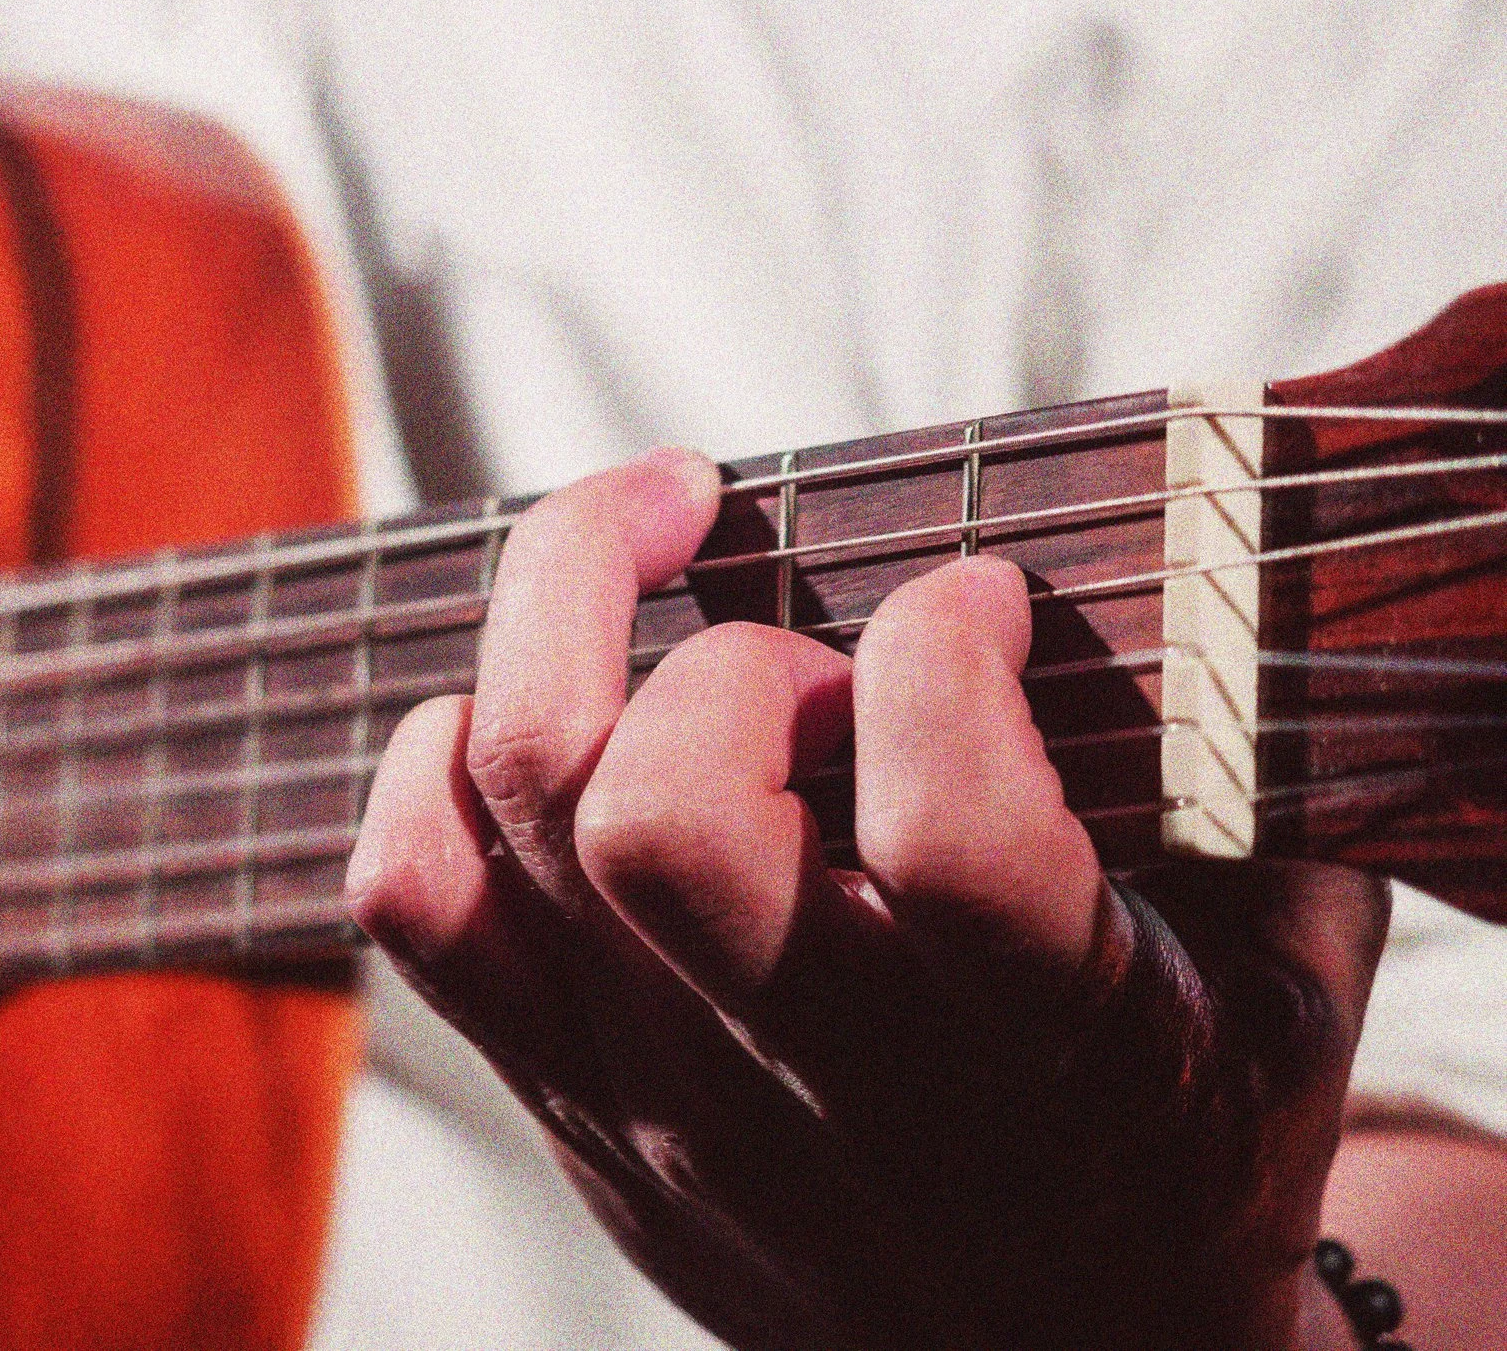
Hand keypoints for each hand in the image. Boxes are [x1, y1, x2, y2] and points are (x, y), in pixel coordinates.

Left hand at [348, 448, 1383, 1350]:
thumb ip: (1241, 796)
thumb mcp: (1282, 991)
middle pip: (661, 817)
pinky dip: (437, 758)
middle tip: (804, 646)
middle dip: (727, 659)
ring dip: (563, 621)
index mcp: (1044, 1054)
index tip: (979, 598)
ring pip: (516, 814)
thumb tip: (1165, 572)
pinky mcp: (564, 1091)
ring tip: (653, 549)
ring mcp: (664, 1091)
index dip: (948, 657)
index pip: (943, 839)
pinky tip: (537, 707)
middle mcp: (824, 1082)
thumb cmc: (1173, 1145)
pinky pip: (414, 898)